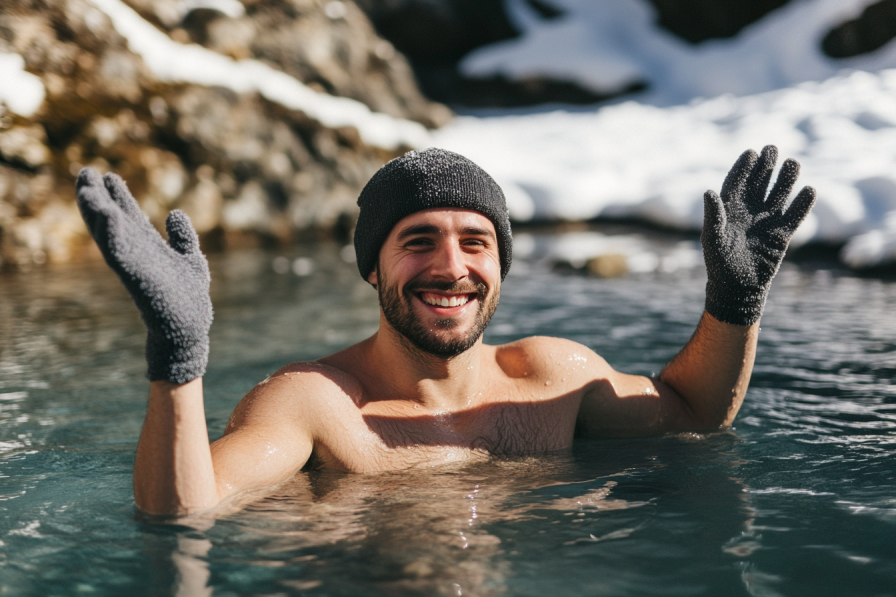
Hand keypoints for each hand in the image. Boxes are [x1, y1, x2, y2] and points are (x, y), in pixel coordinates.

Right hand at [76, 168, 212, 383]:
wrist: (189, 333)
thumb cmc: (188, 300)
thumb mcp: (191, 260)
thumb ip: (183, 237)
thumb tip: (175, 212)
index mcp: (149, 249)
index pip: (129, 217)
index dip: (117, 196)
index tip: (105, 174)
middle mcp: (137, 256)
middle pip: (112, 222)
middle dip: (98, 198)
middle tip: (84, 172)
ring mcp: (135, 268)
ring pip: (110, 236)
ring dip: (98, 213)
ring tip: (86, 189)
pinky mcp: (139, 281)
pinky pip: (122, 256)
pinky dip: (114, 237)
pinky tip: (109, 217)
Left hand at [702, 145, 815, 325]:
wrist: (737, 287)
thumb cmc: (719, 263)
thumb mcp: (713, 239)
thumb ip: (713, 216)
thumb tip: (708, 192)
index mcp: (730, 209)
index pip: (737, 183)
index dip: (743, 168)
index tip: (751, 153)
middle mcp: (749, 211)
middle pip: (759, 183)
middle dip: (766, 167)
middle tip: (772, 149)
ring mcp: (766, 221)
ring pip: (778, 194)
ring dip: (786, 180)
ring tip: (793, 163)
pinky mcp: (781, 234)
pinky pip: (794, 216)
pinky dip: (802, 204)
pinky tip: (809, 190)